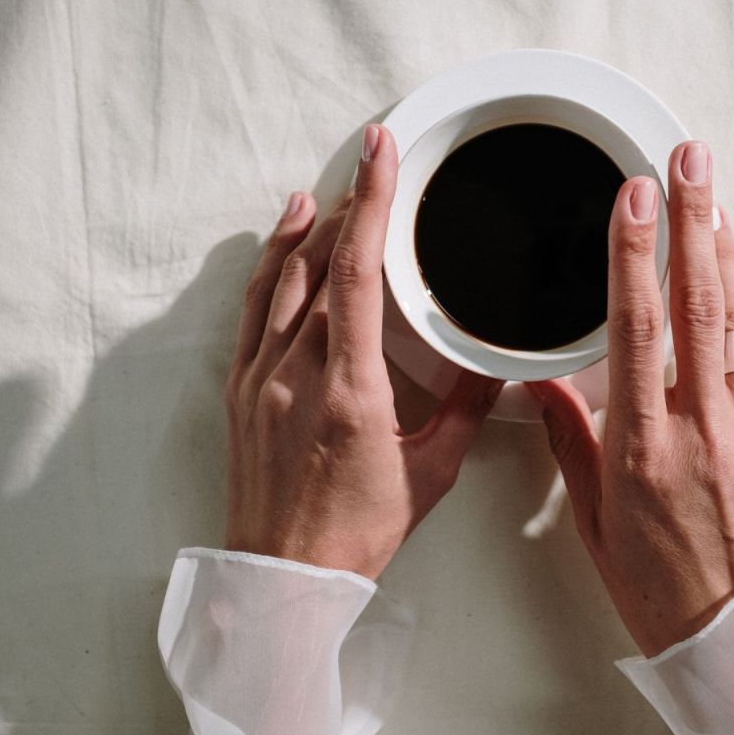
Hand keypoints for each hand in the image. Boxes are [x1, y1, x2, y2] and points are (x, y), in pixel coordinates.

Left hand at [224, 123, 505, 578]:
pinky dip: (268, 270)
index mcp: (350, 390)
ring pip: (280, 282)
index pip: (357, 272)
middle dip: (349, 207)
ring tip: (327, 192)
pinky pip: (252, 313)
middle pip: (319, 264)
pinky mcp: (239, 391)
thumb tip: (494, 366)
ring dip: (306, 231)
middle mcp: (296, 374)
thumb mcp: (431, 471)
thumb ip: (465, 409)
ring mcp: (260, 379)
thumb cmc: (355, 533)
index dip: (370, 203)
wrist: (284, 579)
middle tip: (370, 165)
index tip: (379, 155)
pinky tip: (283, 247)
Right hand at [527, 140, 733, 656]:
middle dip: (689, 224)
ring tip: (716, 197)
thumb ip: (571, 444)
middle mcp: (702, 431)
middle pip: (696, 308)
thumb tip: (545, 386)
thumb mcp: (594, 521)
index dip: (634, 256)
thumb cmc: (661, 588)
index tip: (632, 198)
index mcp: (643, 448)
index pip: (635, 331)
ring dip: (731, 254)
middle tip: (685, 160)